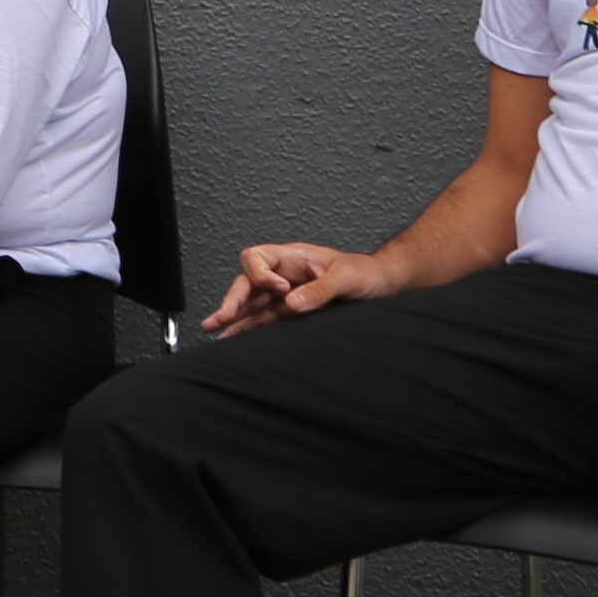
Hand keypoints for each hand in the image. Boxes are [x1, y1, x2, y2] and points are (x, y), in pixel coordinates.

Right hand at [206, 239, 393, 336]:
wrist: (383, 286)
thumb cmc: (366, 273)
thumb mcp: (346, 277)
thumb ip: (319, 289)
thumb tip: (291, 302)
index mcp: (293, 258)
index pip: (258, 258)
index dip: (261, 274)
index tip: (279, 289)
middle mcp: (284, 275)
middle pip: (247, 283)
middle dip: (233, 300)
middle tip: (222, 318)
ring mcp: (286, 295)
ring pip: (252, 304)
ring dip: (233, 316)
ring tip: (214, 330)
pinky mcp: (292, 313)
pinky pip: (264, 319)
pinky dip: (249, 328)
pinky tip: (235, 337)